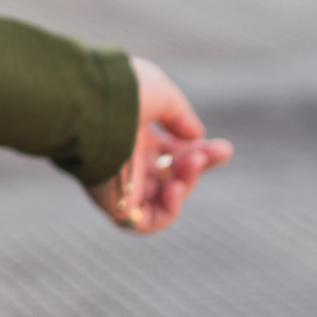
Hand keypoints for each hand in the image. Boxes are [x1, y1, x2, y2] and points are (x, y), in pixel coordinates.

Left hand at [87, 55, 231, 234]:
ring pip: (163, 196)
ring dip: (187, 182)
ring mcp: (118, 181)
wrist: (92, 104)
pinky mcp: (111, 203)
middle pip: (169, 174)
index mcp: (131, 132)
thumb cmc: (123, 94)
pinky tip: (174, 188)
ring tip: (189, 162)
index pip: (170, 151)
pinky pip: (143, 222)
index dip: (200, 153)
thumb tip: (195, 137)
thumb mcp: (160, 95)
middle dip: (199, 165)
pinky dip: (169, 210)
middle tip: (218, 153)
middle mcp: (124, 158)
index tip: (224, 149)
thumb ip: (180, 116)